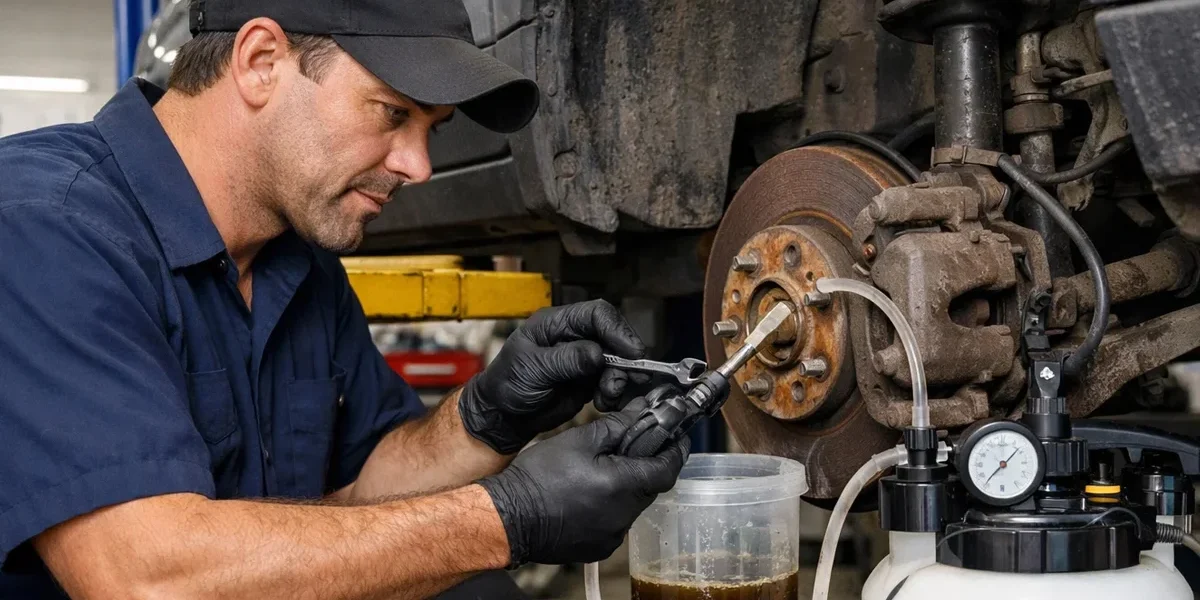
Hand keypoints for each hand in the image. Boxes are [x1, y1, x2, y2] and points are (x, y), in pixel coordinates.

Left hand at [459, 300, 644, 454]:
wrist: (504, 416)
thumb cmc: (508, 384)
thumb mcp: (533, 369)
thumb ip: (566, 360)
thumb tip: (597, 354)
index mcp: (556, 323)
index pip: (596, 314)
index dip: (617, 329)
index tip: (631, 351)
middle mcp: (573, 337)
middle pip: (612, 337)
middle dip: (624, 358)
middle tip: (632, 377)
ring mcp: (582, 359)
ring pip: (616, 361)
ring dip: (619, 379)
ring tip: (609, 395)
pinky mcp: (588, 380)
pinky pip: (611, 382)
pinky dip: (614, 392)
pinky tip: (604, 403)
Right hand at [477, 398, 689, 565]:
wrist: (508, 517)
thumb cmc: (539, 477)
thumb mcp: (580, 440)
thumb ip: (618, 427)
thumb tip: (643, 412)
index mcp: (624, 486)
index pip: (669, 468)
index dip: (675, 449)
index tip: (676, 436)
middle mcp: (624, 515)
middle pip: (651, 486)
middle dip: (647, 465)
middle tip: (634, 447)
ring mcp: (612, 535)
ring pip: (633, 505)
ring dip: (627, 486)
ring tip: (602, 470)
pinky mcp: (598, 547)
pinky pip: (616, 522)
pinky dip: (611, 506)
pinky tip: (589, 494)